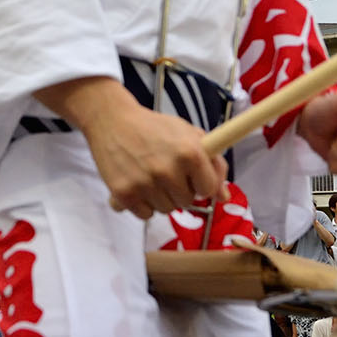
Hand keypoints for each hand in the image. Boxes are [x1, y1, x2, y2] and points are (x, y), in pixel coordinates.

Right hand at [36, 78, 221, 219]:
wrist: (112, 121)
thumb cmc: (154, 127)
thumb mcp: (188, 134)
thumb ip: (212, 163)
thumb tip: (224, 197)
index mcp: (190, 152)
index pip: (208, 189)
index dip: (201, 183)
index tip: (191, 176)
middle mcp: (168, 170)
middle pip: (186, 202)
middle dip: (180, 190)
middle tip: (166, 173)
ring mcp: (145, 184)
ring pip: (166, 210)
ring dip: (161, 198)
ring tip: (150, 177)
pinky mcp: (124, 194)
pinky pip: (145, 215)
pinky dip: (143, 205)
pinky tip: (138, 185)